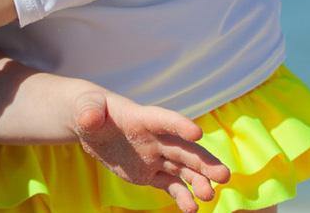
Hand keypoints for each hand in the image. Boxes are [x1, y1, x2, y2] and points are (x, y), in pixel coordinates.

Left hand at [72, 89, 229, 212]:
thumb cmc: (89, 109)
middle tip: (224, 175)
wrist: (91, 124)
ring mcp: (155, 156)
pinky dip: (182, 197)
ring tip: (209, 196)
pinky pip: (171, 186)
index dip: (178, 124)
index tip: (198, 132)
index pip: (163, 119)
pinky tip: (191, 210)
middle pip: (182, 148)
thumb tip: (89, 119)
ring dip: (198, 181)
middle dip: (203, 160)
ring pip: (183, 169)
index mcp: (140, 117)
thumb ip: (89, 112)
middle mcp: (154, 137)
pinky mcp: (151, 173)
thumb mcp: (85, 107)